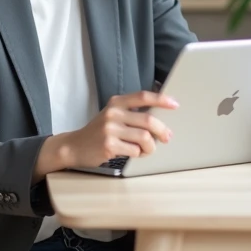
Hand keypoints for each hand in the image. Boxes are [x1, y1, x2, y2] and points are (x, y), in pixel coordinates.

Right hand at [58, 91, 176, 169]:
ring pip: (144, 137)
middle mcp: (113, 113)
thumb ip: (131, 113)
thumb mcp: (112, 115)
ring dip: (151, 147)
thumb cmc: (98, 132)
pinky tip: (133, 153)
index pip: (143, 96)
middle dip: (162, 131)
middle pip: (148, 120)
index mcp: (116, 102)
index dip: (161, 99)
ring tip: (146, 149)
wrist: (74, 146)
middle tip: (167, 137)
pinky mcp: (109, 145)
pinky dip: (138, 154)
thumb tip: (160, 119)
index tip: (175, 104)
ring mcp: (110, 129)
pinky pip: (135, 150)